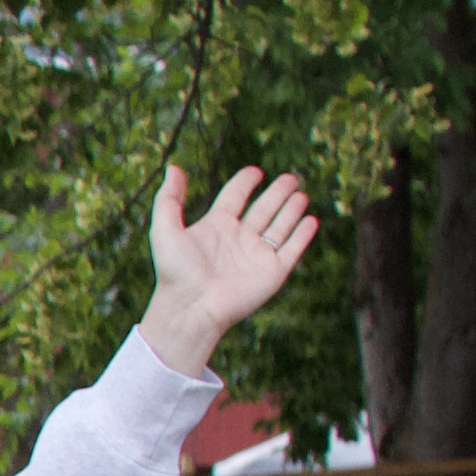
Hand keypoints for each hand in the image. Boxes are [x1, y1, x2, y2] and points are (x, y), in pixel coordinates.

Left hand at [139, 165, 318, 376]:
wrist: (191, 307)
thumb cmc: (175, 271)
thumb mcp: (165, 230)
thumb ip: (168, 199)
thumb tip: (173, 168)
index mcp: (215, 227)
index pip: (234, 197)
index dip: (244, 183)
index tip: (255, 171)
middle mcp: (238, 239)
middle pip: (263, 209)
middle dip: (277, 193)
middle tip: (291, 178)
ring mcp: (256, 255)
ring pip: (280, 226)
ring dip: (292, 210)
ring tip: (301, 195)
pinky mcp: (273, 271)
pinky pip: (292, 249)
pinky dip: (303, 235)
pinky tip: (311, 220)